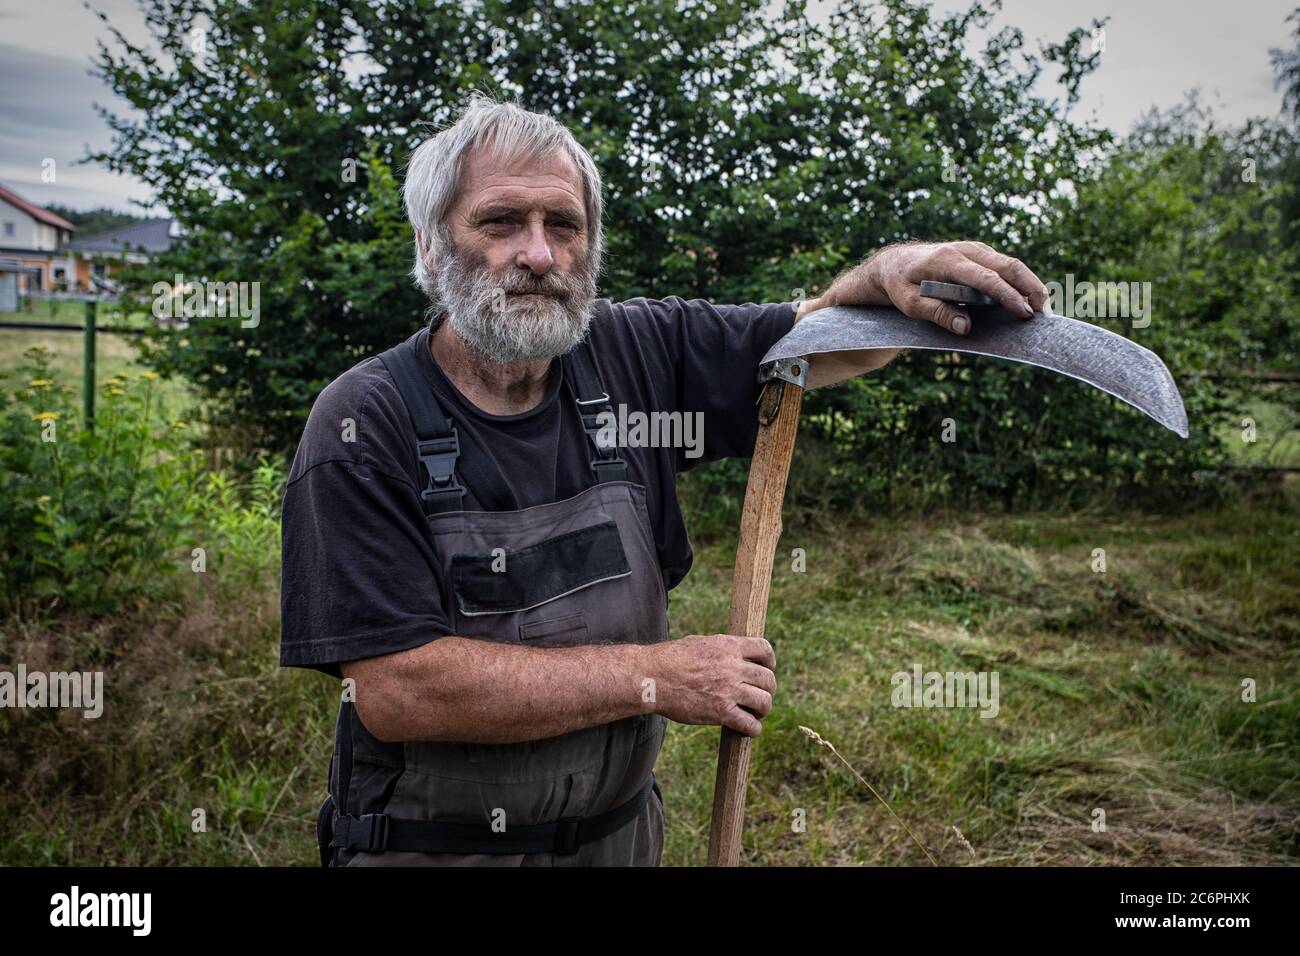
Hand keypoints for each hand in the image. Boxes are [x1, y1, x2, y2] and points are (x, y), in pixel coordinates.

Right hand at [645, 634, 776, 736]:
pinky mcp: (721, 712)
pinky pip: (750, 724)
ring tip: (755, 713)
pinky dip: (753, 729)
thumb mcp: (700, 643)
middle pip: (768, 679)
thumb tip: (733, 654)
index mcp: (728, 646)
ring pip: (764, 702)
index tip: (767, 668)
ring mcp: (729, 690)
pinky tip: (747, 728)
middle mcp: (733, 667)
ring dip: (763, 709)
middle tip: (759, 696)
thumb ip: (721, 649)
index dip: (769, 661)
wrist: (653, 677)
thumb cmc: (670, 659)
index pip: (764, 649)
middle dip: (768, 689)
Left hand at [808, 241, 1050, 335]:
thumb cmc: (899, 286)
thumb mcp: (910, 304)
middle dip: (1030, 287)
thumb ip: (937, 314)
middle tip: (1045, 312)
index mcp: (948, 260)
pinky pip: (1004, 266)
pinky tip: (1028, 300)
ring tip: (1043, 309)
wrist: (894, 263)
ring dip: (1029, 284)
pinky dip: (1020, 281)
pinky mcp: (979, 253)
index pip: (986, 278)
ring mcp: (974, 249)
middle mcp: (965, 249)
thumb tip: (966, 327)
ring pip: (1010, 264)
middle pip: (1007, 265)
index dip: (1007, 296)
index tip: (1025, 312)